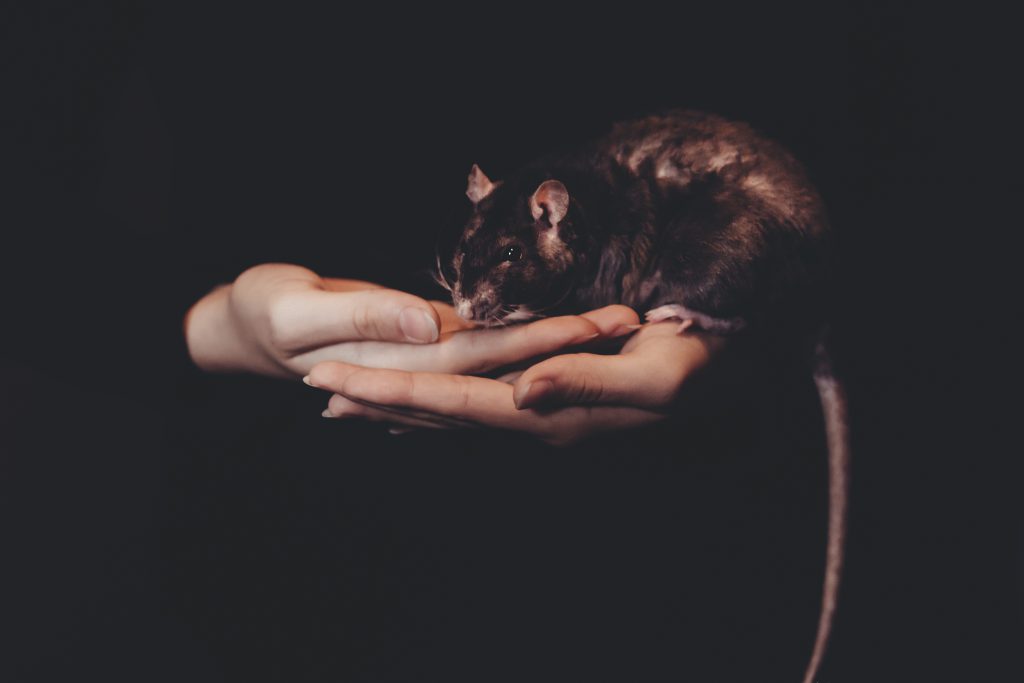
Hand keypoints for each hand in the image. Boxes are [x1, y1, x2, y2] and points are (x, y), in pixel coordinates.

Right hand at [184, 263, 636, 378]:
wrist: (233, 323)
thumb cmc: (256, 311)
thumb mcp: (297, 310)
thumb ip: (365, 317)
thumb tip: (430, 324)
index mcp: (400, 362)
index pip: (489, 355)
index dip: (546, 340)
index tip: (600, 323)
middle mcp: (425, 368)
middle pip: (512, 359)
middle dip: (571, 342)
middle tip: (634, 318)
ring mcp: (426, 357)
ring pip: (503, 354)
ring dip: (555, 342)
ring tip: (615, 324)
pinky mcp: (421, 338)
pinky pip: (480, 343)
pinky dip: (515, 338)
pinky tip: (549, 337)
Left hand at [306, 316, 725, 445]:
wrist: (731, 366)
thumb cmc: (701, 364)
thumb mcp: (654, 374)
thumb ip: (584, 383)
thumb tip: (520, 393)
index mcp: (552, 414)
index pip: (454, 403)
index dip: (391, 391)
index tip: (330, 379)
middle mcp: (538, 421)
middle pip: (440, 414)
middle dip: (377, 401)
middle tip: (315, 390)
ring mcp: (543, 414)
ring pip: (453, 412)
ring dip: (398, 405)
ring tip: (348, 400)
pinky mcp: (551, 398)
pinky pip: (479, 405)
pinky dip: (439, 402)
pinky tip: (421, 402)